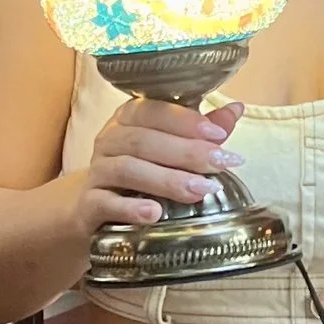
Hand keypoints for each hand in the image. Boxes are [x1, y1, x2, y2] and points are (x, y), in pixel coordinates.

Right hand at [69, 97, 238, 243]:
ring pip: (127, 169)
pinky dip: (130, 208)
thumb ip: (200, 131)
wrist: (95, 210)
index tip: (219, 134)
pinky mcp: (88, 205)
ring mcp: (96, 172)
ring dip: (166, 180)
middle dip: (186, 152)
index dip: (185, 121)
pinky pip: (104, 203)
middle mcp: (108, 140)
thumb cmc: (141, 172)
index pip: (152, 110)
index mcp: (128, 118)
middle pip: (143, 140)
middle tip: (219, 164)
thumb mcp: (170, 149)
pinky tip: (154, 213)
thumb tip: (236, 110)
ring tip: (198, 191)